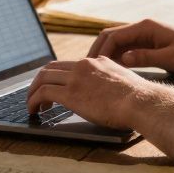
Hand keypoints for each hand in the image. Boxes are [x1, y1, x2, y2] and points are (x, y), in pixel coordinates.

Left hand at [26, 57, 151, 129]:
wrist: (141, 102)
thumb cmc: (139, 100)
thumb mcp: (123, 83)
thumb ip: (111, 84)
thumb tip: (108, 96)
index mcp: (97, 62)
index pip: (68, 64)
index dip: (56, 76)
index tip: (53, 87)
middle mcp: (84, 65)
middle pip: (51, 68)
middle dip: (40, 81)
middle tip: (36, 95)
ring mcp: (76, 78)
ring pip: (43, 78)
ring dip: (33, 92)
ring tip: (32, 105)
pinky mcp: (71, 93)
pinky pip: (43, 93)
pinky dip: (34, 100)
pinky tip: (34, 110)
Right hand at [87, 19, 173, 73]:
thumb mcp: (171, 58)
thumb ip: (146, 57)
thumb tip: (123, 59)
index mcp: (146, 27)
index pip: (114, 36)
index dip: (101, 51)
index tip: (93, 66)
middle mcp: (142, 28)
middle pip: (110, 37)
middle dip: (97, 51)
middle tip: (86, 69)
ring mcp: (144, 35)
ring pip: (117, 43)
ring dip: (105, 55)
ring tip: (95, 72)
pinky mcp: (148, 44)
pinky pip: (126, 49)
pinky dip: (116, 58)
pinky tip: (112, 71)